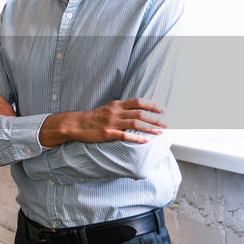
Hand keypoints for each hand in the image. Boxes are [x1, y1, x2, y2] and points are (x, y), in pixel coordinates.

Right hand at [40, 98, 165, 145]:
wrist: (77, 124)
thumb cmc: (94, 117)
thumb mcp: (108, 108)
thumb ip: (122, 108)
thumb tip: (138, 110)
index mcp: (117, 104)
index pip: (138, 102)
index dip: (152, 105)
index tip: (162, 109)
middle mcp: (116, 112)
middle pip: (140, 114)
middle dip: (155, 119)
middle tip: (166, 123)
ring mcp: (112, 123)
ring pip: (135, 124)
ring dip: (150, 128)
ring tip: (161, 132)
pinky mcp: (108, 134)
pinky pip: (125, 135)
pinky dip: (137, 138)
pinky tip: (145, 141)